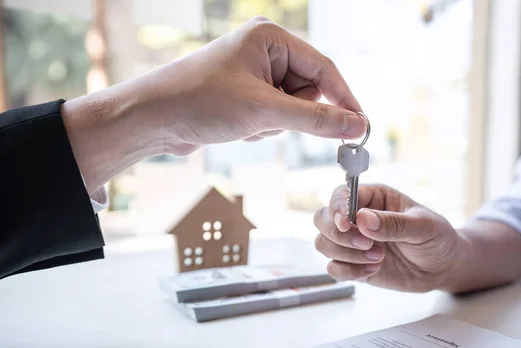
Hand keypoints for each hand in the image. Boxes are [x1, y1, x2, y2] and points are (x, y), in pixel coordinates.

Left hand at [63, 16, 365, 193]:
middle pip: (309, 90)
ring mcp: (254, 73)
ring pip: (292, 108)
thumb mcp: (264, 112)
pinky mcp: (245, 94)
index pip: (324, 69)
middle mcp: (265, 51)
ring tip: (244, 123)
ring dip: (274, 125)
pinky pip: (273, 116)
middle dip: (294, 115)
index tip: (360, 128)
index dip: (344, 100)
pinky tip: (236, 127)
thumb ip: (315, 120)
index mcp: (271, 38)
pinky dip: (261, 128)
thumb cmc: (201, 101)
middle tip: (272, 124)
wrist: (153, 119)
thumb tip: (357, 126)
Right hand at [313, 184, 469, 291]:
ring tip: (378, 258)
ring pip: (323, 244)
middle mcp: (357, 218)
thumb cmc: (437, 238)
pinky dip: (349, 272)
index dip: (336, 209)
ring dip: (346, 254)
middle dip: (337, 235)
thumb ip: (394, 223)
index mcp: (373, 197)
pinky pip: (334, 268)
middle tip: (367, 245)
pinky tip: (373, 270)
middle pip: (321, 219)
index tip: (346, 225)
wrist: (444, 267)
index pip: (340, 196)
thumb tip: (363, 220)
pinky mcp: (353, 265)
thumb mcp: (423, 227)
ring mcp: (353, 242)